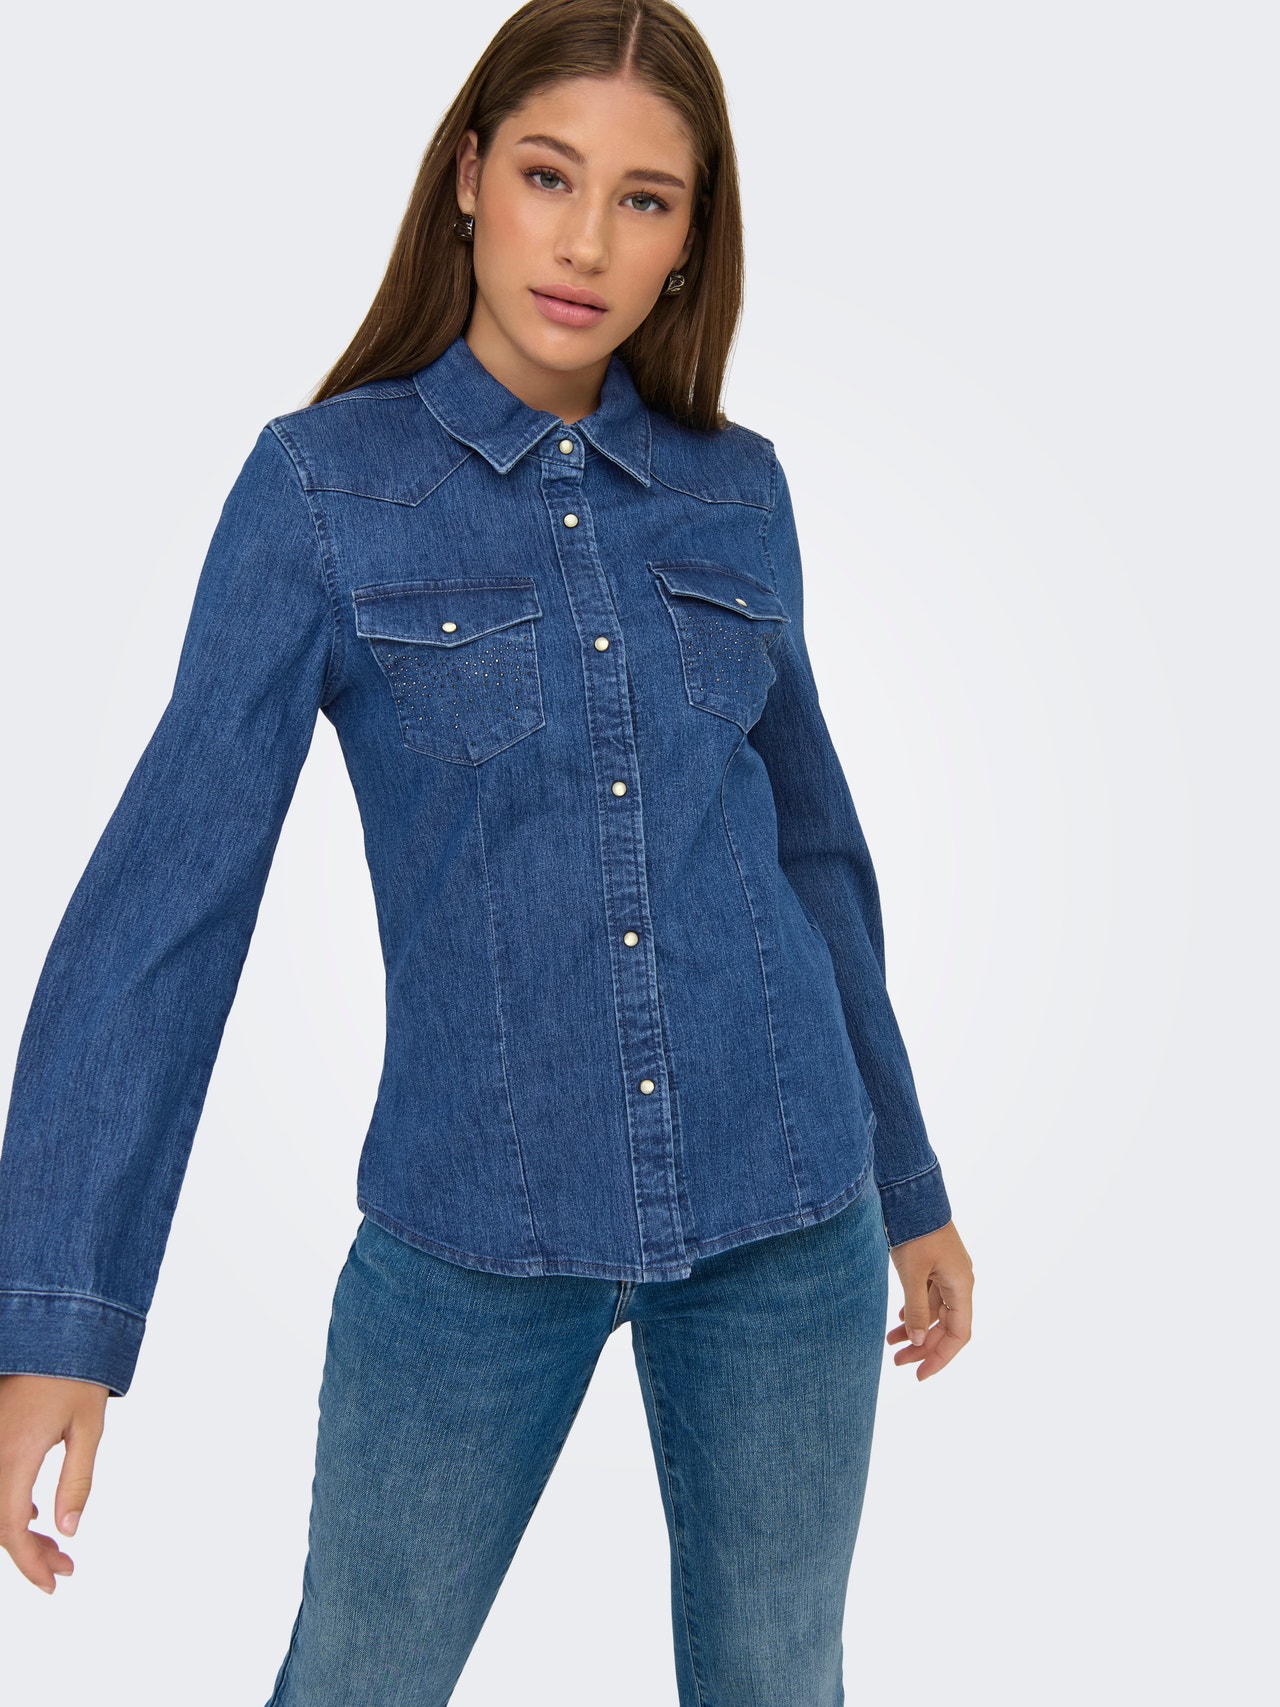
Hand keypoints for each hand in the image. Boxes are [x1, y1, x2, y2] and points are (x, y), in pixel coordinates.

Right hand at [0, 1373, 108, 1591]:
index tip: (53, 1582)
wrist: (55, 1329)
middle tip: (64, 1569)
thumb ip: (76, 1482)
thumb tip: (68, 1531)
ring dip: (18, 1532)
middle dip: (29, 1553)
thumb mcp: (88, 1428)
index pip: (10, 1527)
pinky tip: (31, 1515)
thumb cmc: (77, 1375)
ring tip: (56, 1549)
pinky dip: (9, 1507)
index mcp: (14, 1454)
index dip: (29, 1562)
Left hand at [887, 1220, 973, 1379]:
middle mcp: (959, 1281)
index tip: (920, 1375)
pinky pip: (929, 1296)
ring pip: (936, 1311)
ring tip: (890, 1342)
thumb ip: (918, 1310)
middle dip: (924, 1347)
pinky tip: (900, 1319)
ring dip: (916, 1328)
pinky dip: (915, 1310)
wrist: (912, 1192)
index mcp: (961, 1285)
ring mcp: (947, 1271)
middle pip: (947, 1326)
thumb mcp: (913, 1274)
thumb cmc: (915, 1231)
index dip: (941, 1358)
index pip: (959, 1334)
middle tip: (897, 1361)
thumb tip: (919, 1342)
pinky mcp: (935, 1263)